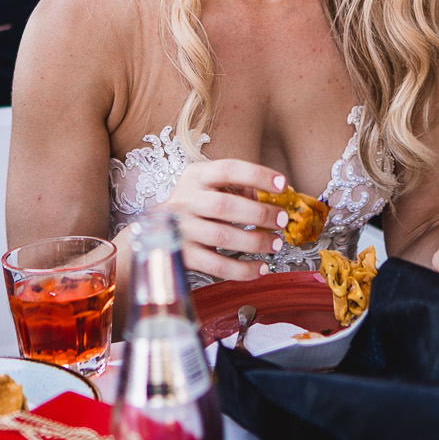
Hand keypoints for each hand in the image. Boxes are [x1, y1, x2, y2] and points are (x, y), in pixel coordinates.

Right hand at [160, 158, 287, 281]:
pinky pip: (216, 266)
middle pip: (224, 205)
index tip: (282, 185)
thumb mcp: (210, 186)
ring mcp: (182, 229)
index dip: (257, 175)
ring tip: (275, 244)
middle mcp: (185, 200)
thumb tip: (273, 199)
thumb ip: (239, 188)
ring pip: (221, 236)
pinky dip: (243, 270)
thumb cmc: (194, 205)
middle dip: (259, 214)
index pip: (228, 169)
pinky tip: (261, 268)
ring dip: (255, 241)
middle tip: (281, 220)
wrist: (156, 230)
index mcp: (196, 177)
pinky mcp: (184, 255)